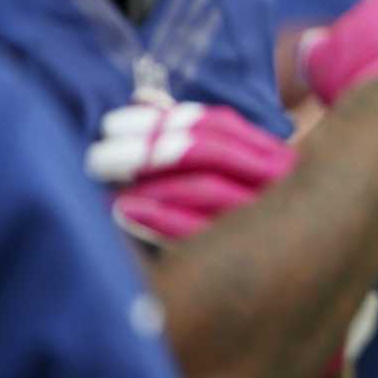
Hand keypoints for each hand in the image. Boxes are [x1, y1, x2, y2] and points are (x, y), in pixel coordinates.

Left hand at [86, 99, 296, 243]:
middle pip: (210, 152)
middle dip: (147, 147)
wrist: (281, 280)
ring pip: (205, 187)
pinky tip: (123, 210)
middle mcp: (278, 184)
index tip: (113, 123)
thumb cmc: (239, 223)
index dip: (163, 119)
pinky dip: (158, 218)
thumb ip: (187, 135)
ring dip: (149, 179)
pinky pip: (199, 232)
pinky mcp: (247, 257)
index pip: (219, 126)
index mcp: (273, 157)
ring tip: (105, 178)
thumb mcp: (224, 174)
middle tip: (97, 154)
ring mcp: (266, 220)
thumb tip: (143, 98)